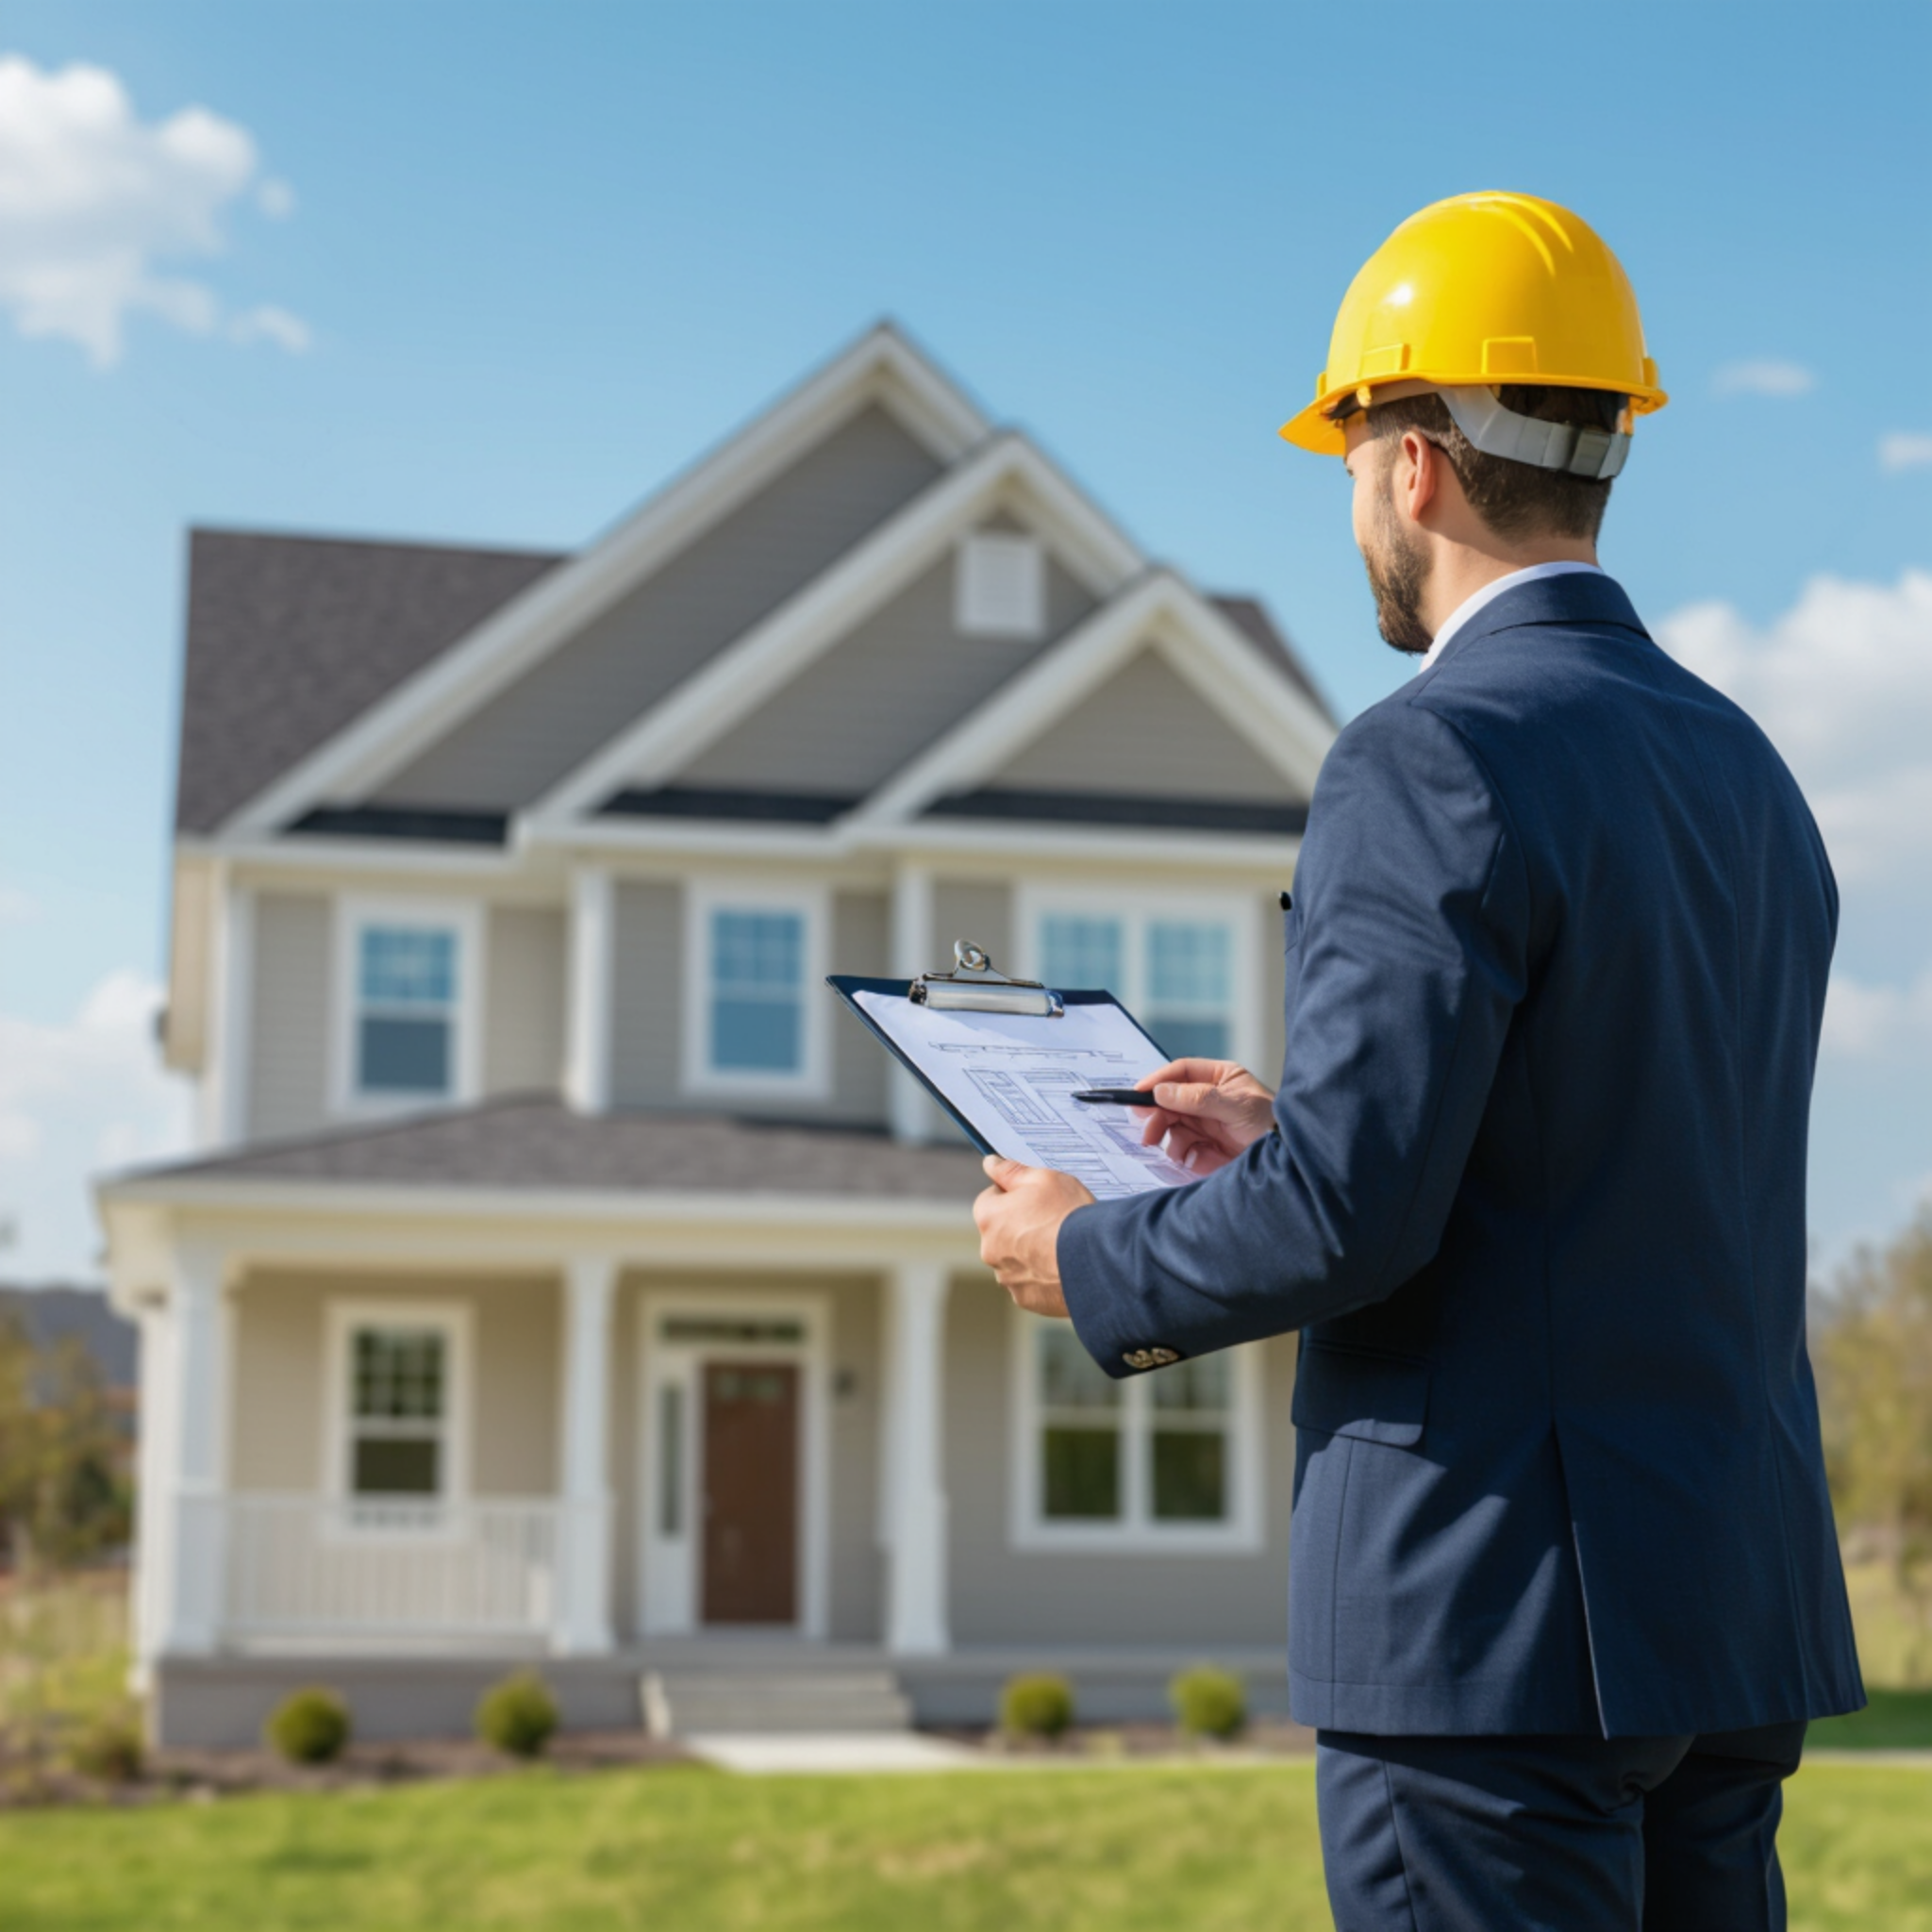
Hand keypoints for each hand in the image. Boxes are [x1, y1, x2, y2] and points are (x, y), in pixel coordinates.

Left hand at [973, 1157, 1095, 1317]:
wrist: (1096, 1260)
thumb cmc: (1068, 1215)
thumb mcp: (1043, 1178)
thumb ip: (1012, 1170)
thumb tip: (990, 1163)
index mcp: (988, 1217)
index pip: (989, 1199)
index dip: (1013, 1195)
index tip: (1035, 1196)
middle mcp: (990, 1250)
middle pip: (1001, 1231)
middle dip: (1021, 1225)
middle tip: (1053, 1220)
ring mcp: (1008, 1278)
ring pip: (1016, 1259)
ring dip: (1031, 1252)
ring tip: (1062, 1245)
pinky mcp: (1027, 1299)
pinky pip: (1031, 1283)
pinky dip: (1043, 1275)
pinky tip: (1064, 1266)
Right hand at [1132, 1058, 1275, 1175]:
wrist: (1287, 1160)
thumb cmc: (1271, 1123)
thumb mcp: (1236, 1104)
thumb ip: (1197, 1097)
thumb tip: (1161, 1091)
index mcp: (1219, 1078)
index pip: (1181, 1072)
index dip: (1158, 1080)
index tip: (1139, 1092)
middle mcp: (1208, 1099)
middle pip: (1170, 1101)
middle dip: (1157, 1115)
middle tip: (1148, 1131)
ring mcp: (1206, 1124)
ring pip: (1172, 1127)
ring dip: (1169, 1138)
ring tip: (1177, 1151)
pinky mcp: (1205, 1148)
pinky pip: (1182, 1149)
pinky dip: (1183, 1155)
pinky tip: (1194, 1159)